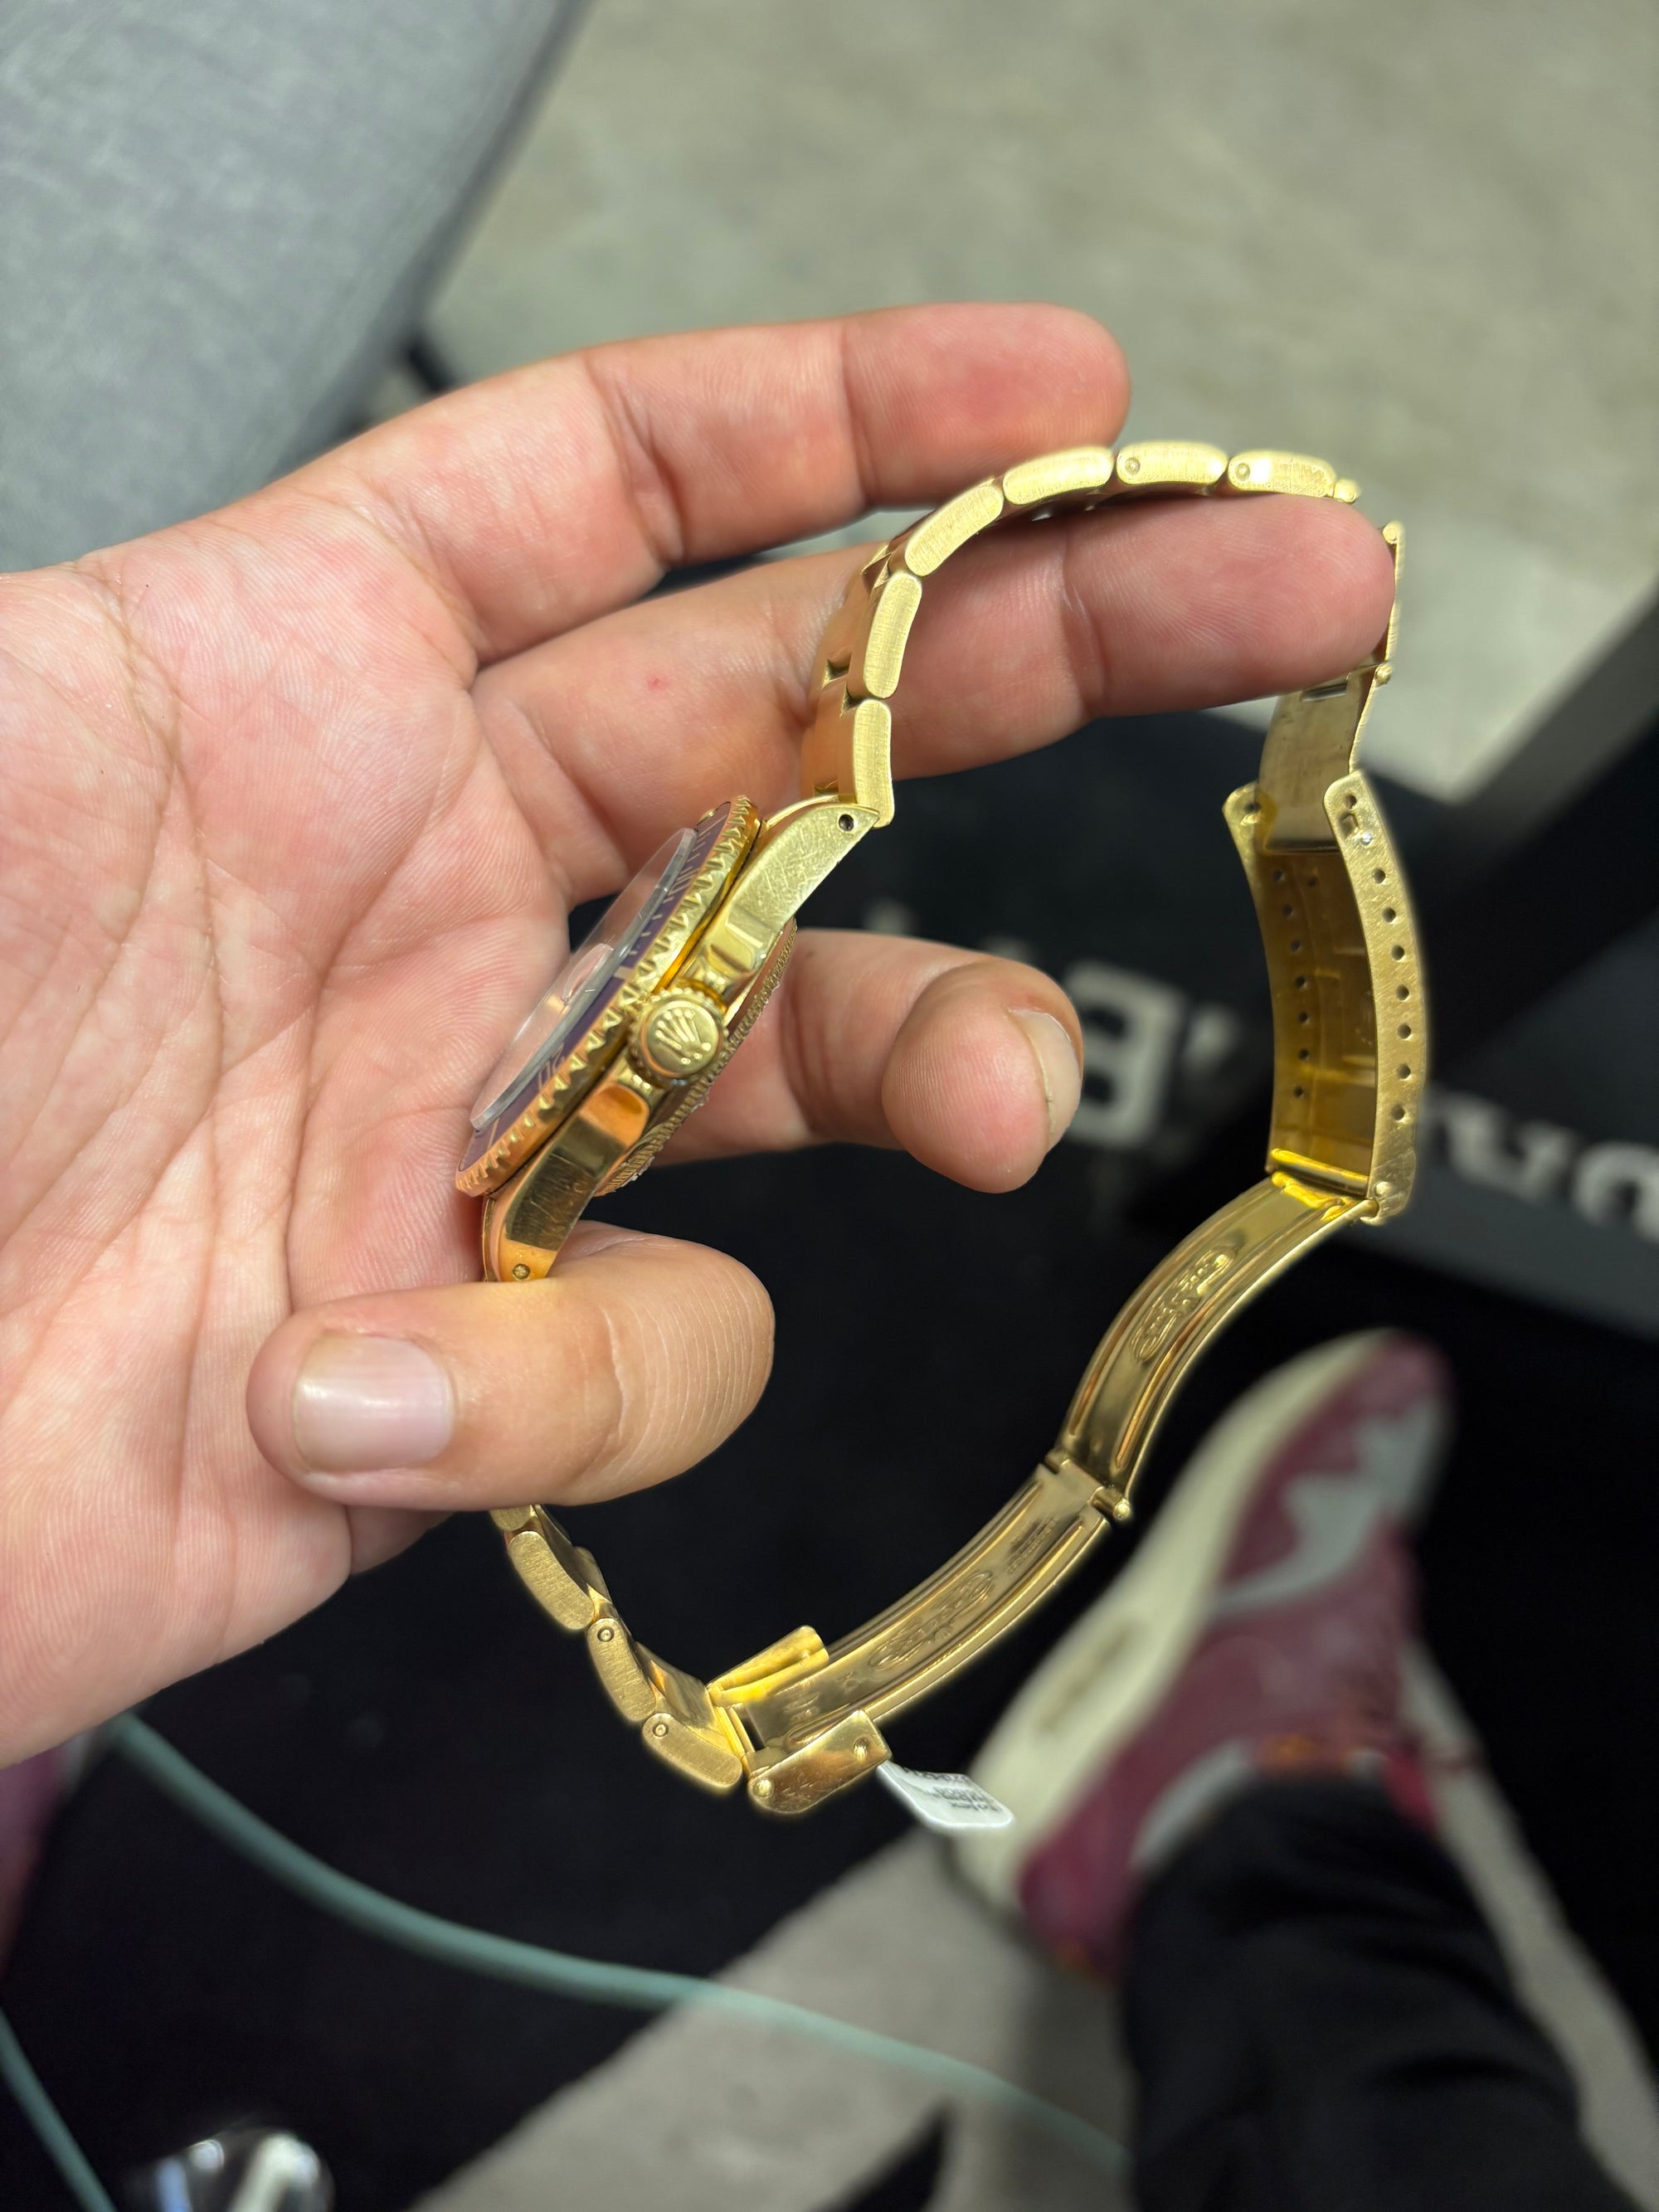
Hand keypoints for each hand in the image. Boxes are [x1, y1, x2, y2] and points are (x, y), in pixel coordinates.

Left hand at [0, 305, 1393, 1760]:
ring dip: (942, 1058)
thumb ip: (157, 628)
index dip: (846, 419)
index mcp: (294, 692)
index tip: (1056, 388)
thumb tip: (401, 544)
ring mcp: (460, 1132)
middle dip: (1055, 647)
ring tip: (988, 1100)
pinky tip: (346, 1384)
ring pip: (812, 1061)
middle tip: (1276, 599)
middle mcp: (418, 898)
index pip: (620, 494)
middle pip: (807, 735)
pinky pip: (643, 1356)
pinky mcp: (464, 1362)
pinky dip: (548, 1388)